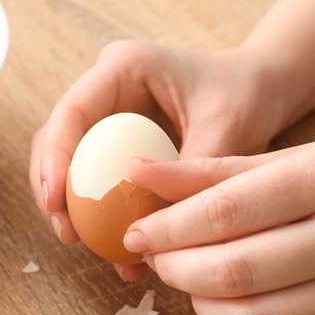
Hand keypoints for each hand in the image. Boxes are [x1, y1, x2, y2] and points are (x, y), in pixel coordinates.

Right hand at [29, 40, 291, 279]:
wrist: (261, 92)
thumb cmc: (246, 95)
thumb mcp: (227, 127)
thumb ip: (189, 170)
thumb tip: (155, 224)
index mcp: (124, 67)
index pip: (73, 112)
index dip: (55, 157)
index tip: (56, 201)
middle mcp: (106, 89)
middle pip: (55, 138)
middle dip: (53, 188)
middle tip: (67, 233)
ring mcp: (107, 116)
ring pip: (67, 161)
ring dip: (68, 204)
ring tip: (82, 244)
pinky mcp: (115, 143)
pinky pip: (92, 178)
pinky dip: (96, 212)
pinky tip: (113, 247)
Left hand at [123, 132, 314, 314]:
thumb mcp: (295, 156)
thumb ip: (214, 171)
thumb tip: (138, 173)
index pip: (227, 211)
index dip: (168, 227)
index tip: (137, 231)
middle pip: (236, 270)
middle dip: (176, 268)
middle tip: (156, 257)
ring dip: (201, 304)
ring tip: (189, 280)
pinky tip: (231, 303)